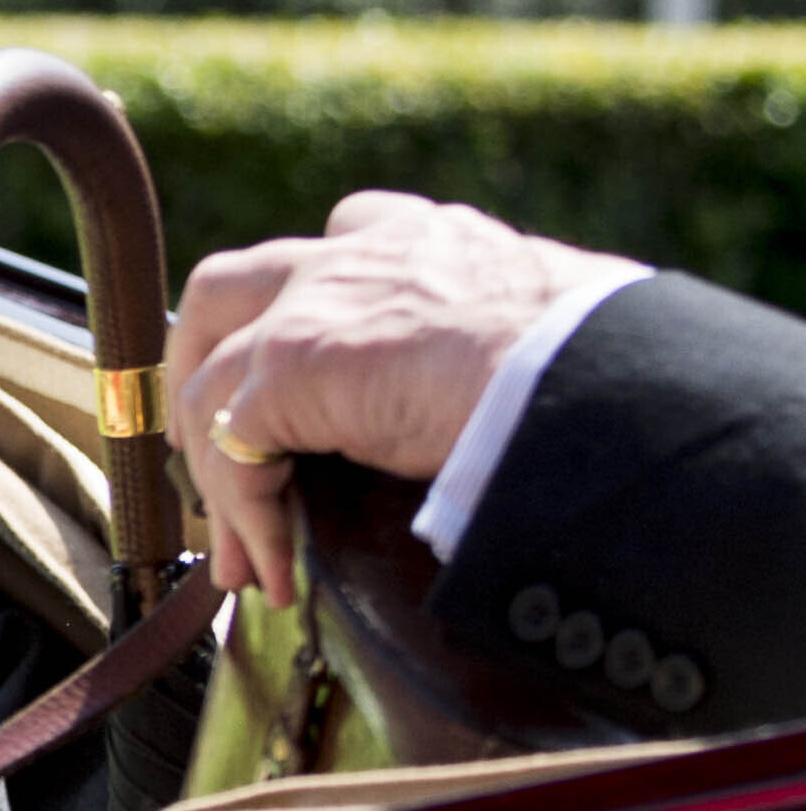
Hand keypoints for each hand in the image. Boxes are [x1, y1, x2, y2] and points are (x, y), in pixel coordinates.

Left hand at [167, 193, 644, 597]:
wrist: (600, 373)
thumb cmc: (610, 369)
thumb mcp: (554, 341)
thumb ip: (506, 354)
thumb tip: (534, 411)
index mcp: (430, 241)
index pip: (345, 238)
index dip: (302, 297)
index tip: (293, 345)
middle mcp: (357, 255)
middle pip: (230, 288)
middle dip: (200, 357)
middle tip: (206, 436)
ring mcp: (311, 307)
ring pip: (212, 378)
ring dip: (213, 466)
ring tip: (236, 543)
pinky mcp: (290, 368)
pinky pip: (235, 452)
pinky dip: (246, 519)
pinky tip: (273, 573)